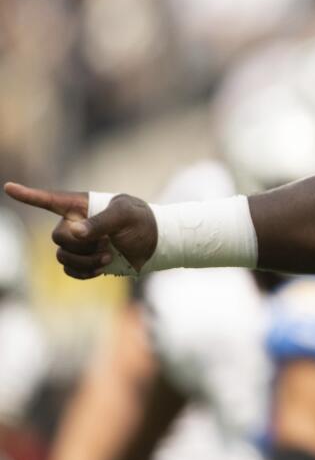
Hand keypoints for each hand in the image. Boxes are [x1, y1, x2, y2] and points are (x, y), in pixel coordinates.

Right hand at [3, 183, 156, 278]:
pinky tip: (102, 267)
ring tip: (109, 255)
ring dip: (86, 260)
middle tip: (107, 242)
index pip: (50, 200)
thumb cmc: (143, 221)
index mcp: (83, 205)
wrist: (155, 243)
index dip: (29, 195)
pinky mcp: (84, 262)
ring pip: (62, 256)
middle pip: (57, 236)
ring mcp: (78, 244)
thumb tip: (75, 232)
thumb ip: (101, 222)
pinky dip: (84, 272)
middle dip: (81, 244)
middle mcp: (75, 223)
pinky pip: (70, 271)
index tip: (8, 187)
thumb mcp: (126, 216)